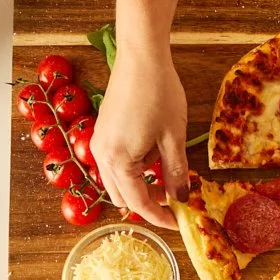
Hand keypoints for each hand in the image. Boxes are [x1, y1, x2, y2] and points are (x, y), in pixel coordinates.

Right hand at [92, 38, 191, 227]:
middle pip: (122, 197)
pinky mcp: (103, 132)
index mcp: (118, 161)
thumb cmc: (158, 93)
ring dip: (140, 186)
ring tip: (167, 177)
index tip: (177, 223)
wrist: (140, 57)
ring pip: (117, 181)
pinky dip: (133, 170)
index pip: (138, 202)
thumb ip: (176, 172)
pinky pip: (114, 163)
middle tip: (175, 200)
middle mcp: (101, 156)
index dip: (159, 217)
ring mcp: (99, 143)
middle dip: (148, 203)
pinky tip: (153, 157)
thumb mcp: (174, 138)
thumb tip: (181, 197)